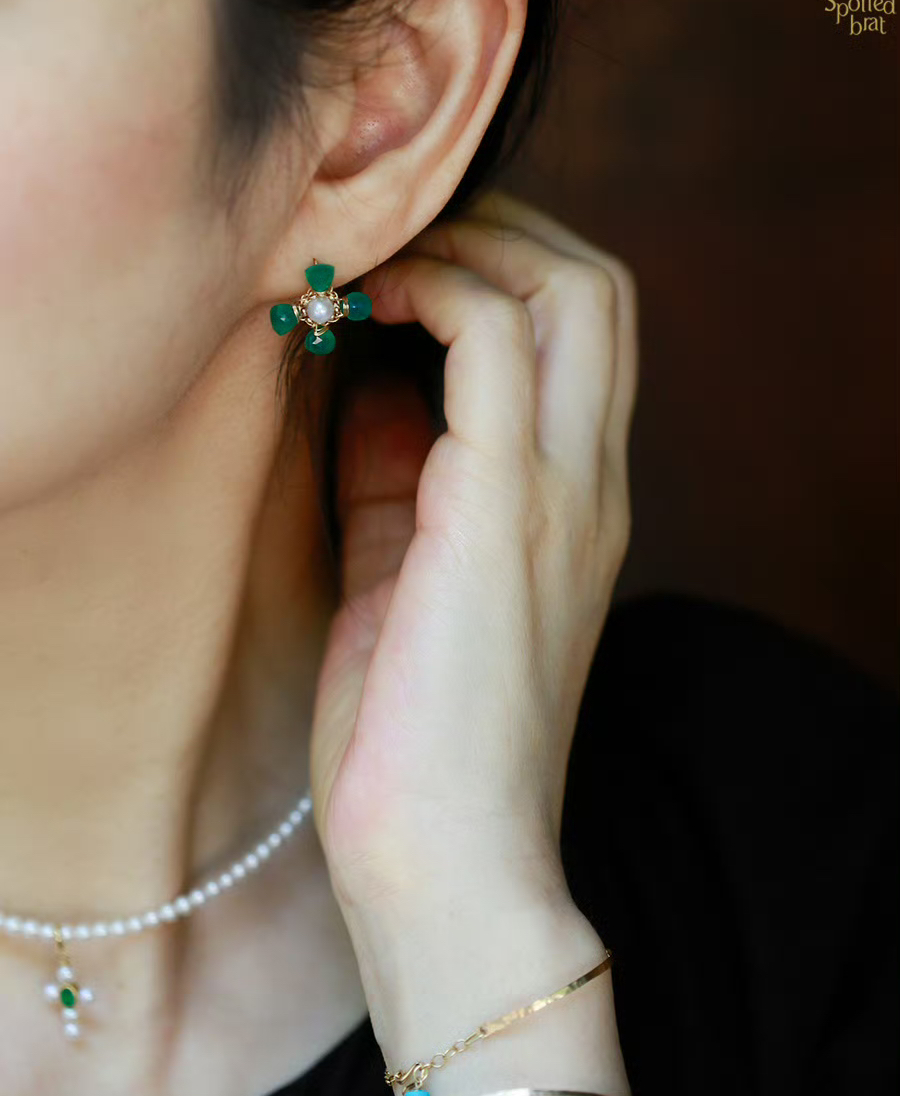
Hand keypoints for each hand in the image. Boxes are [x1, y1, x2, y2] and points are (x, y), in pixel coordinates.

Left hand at [307, 189, 637, 918]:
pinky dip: (433, 294)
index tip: (399, 268)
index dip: (500, 269)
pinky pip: (491, 346)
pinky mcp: (502, 511)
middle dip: (498, 230)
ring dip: (469, 246)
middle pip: (597, 287)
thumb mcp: (403, 583)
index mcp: (577, 508)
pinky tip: (362, 306)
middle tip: (396, 242)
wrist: (450, 865)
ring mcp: (563, 495)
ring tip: (377, 263)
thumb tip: (362, 385)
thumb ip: (396, 482)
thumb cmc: (417, 741)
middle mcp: (593, 486)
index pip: (584, 335)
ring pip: (568, 291)